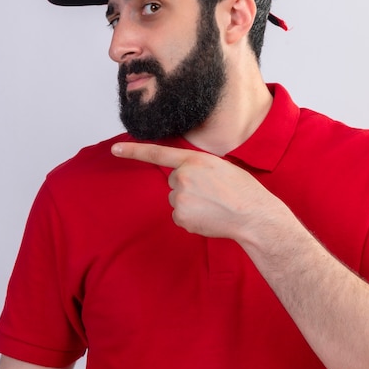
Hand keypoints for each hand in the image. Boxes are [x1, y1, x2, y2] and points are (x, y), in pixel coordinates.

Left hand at [111, 142, 278, 238]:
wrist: (253, 216)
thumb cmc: (243, 190)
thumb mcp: (220, 166)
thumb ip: (197, 167)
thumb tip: (183, 176)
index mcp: (193, 160)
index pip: (158, 153)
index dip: (134, 151)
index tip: (115, 149)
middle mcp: (182, 177)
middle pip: (173, 181)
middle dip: (187, 187)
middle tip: (212, 193)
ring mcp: (179, 199)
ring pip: (176, 200)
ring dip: (190, 203)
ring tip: (213, 206)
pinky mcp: (181, 218)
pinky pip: (180, 216)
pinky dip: (192, 218)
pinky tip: (209, 217)